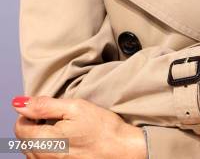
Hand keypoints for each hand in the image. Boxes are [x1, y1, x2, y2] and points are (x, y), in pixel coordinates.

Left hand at [13, 96, 147, 158]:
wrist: (122, 150)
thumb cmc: (103, 128)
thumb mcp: (75, 107)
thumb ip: (44, 105)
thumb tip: (19, 103)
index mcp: (47, 143)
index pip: (20, 129)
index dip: (29, 114)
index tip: (45, 108)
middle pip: (24, 142)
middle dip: (34, 126)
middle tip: (56, 116)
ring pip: (33, 152)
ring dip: (40, 138)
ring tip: (62, 129)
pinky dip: (49, 149)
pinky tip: (66, 141)